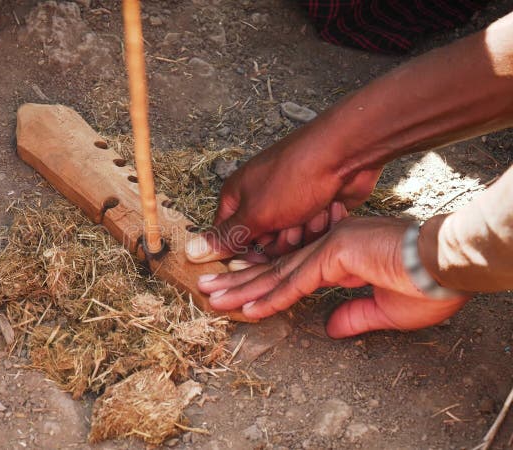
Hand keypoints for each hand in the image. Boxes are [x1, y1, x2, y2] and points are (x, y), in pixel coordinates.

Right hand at [186, 120, 382, 262]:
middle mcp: (260, 200)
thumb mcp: (255, 213)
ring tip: (312, 211)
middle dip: (280, 241)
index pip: (229, 237)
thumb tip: (193, 251)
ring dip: (303, 232)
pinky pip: (311, 233)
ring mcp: (288, 203)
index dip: (244, 252)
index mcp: (237, 197)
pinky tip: (328, 207)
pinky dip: (320, 223)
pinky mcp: (312, 207)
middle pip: (262, 244)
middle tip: (290, 224)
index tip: (260, 257)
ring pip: (289, 241)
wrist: (343, 155)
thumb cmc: (294, 178)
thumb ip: (227, 236)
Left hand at [197, 217, 470, 337]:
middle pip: (274, 269)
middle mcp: (328, 248)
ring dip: (242, 289)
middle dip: (238, 282)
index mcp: (339, 256)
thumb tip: (331, 327)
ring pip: (276, 274)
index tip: (236, 295)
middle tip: (207, 290)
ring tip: (211, 297)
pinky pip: (295, 283)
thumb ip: (354, 316)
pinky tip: (245, 308)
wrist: (448, 265)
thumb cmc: (427, 285)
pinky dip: (269, 297)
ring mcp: (329, 247)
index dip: (261, 284)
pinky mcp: (335, 255)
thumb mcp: (384, 310)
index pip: (291, 273)